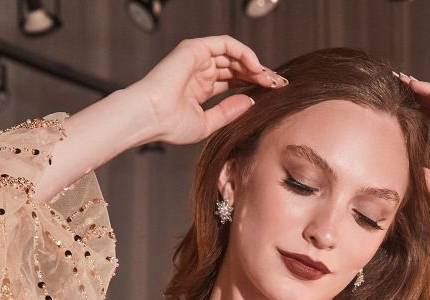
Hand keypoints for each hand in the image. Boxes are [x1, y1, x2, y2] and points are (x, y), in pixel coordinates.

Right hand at [131, 35, 287, 145]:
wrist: (152, 117)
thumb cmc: (171, 125)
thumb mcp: (207, 123)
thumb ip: (228, 112)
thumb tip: (250, 102)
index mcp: (200, 88)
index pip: (233, 81)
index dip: (252, 85)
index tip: (271, 94)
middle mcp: (200, 71)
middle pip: (236, 67)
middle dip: (258, 75)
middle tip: (277, 85)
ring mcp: (198, 58)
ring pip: (233, 55)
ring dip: (254, 65)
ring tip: (269, 79)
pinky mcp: (196, 48)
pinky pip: (226, 44)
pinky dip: (244, 53)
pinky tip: (256, 67)